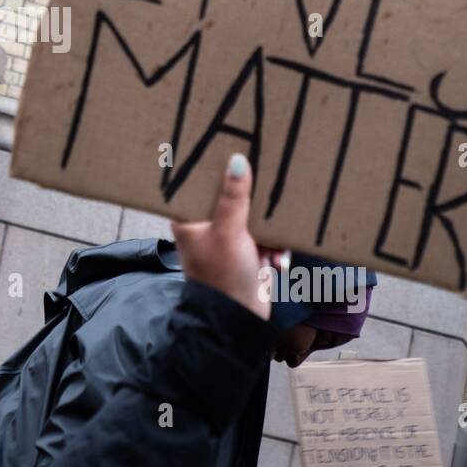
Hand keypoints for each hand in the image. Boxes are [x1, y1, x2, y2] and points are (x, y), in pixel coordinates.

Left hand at [170, 153, 285, 319]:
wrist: (239, 319)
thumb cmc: (222, 276)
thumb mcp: (228, 231)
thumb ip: (234, 196)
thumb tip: (237, 161)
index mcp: (189, 219)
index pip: (196, 184)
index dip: (210, 168)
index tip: (228, 147)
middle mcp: (206, 226)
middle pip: (229, 197)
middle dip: (249, 195)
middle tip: (265, 175)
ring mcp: (228, 240)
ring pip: (252, 216)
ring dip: (267, 227)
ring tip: (271, 236)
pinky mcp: (248, 252)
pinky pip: (266, 237)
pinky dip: (274, 246)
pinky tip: (277, 259)